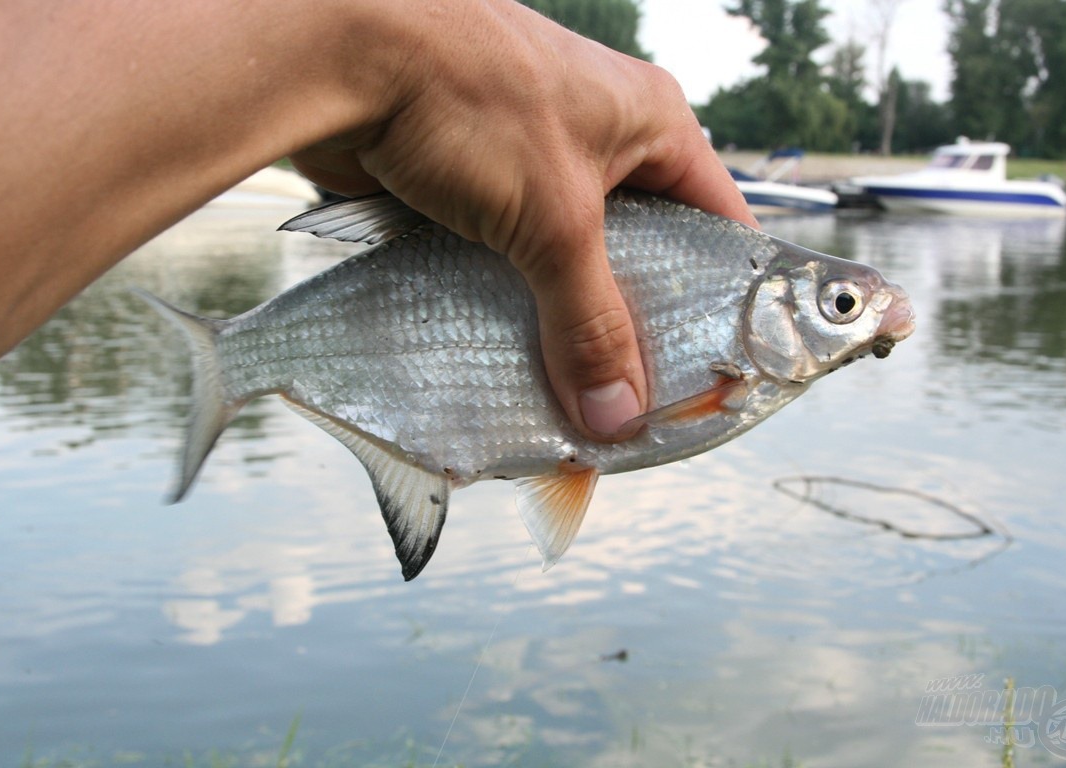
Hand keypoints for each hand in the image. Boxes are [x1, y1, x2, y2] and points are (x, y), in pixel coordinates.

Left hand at [290, 0, 755, 440]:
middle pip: (644, 253)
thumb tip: (618, 416)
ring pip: (569, 264)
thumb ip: (589, 320)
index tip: (723, 371)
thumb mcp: (554, 218)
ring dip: (567, 323)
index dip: (726, 297)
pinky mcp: (476, 188)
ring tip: (578, 397)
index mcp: (650, 121)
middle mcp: (601, 140)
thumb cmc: (467, 99)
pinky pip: (511, 262)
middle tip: (642, 403)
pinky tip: (513, 361)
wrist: (338, 53)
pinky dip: (512, 308)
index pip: (718, 220)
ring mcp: (534, 163)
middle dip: (637, 326)